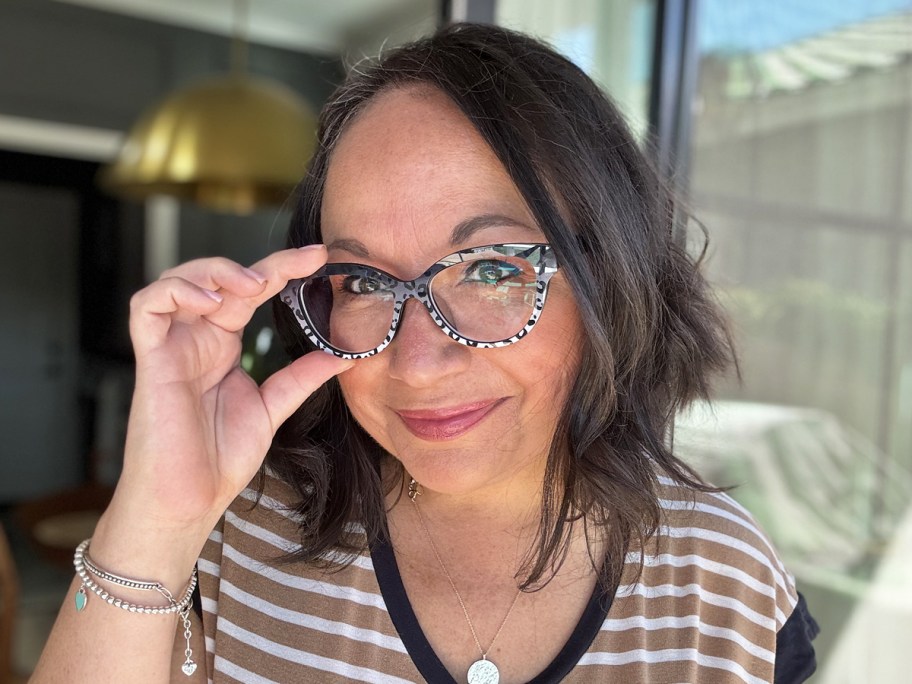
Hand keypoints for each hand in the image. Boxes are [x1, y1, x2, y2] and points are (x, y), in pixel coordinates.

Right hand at [104, 246, 350, 541]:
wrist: (189, 501)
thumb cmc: (218, 459)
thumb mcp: (273, 407)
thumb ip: (301, 377)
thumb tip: (344, 355)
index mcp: (222, 346)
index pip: (250, 292)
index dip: (282, 268)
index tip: (320, 258)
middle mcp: (197, 339)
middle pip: (220, 278)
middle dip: (263, 262)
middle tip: (305, 260)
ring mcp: (172, 346)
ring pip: (179, 280)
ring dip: (216, 271)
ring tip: (253, 284)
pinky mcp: (150, 359)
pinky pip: (146, 307)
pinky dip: (176, 292)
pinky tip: (211, 302)